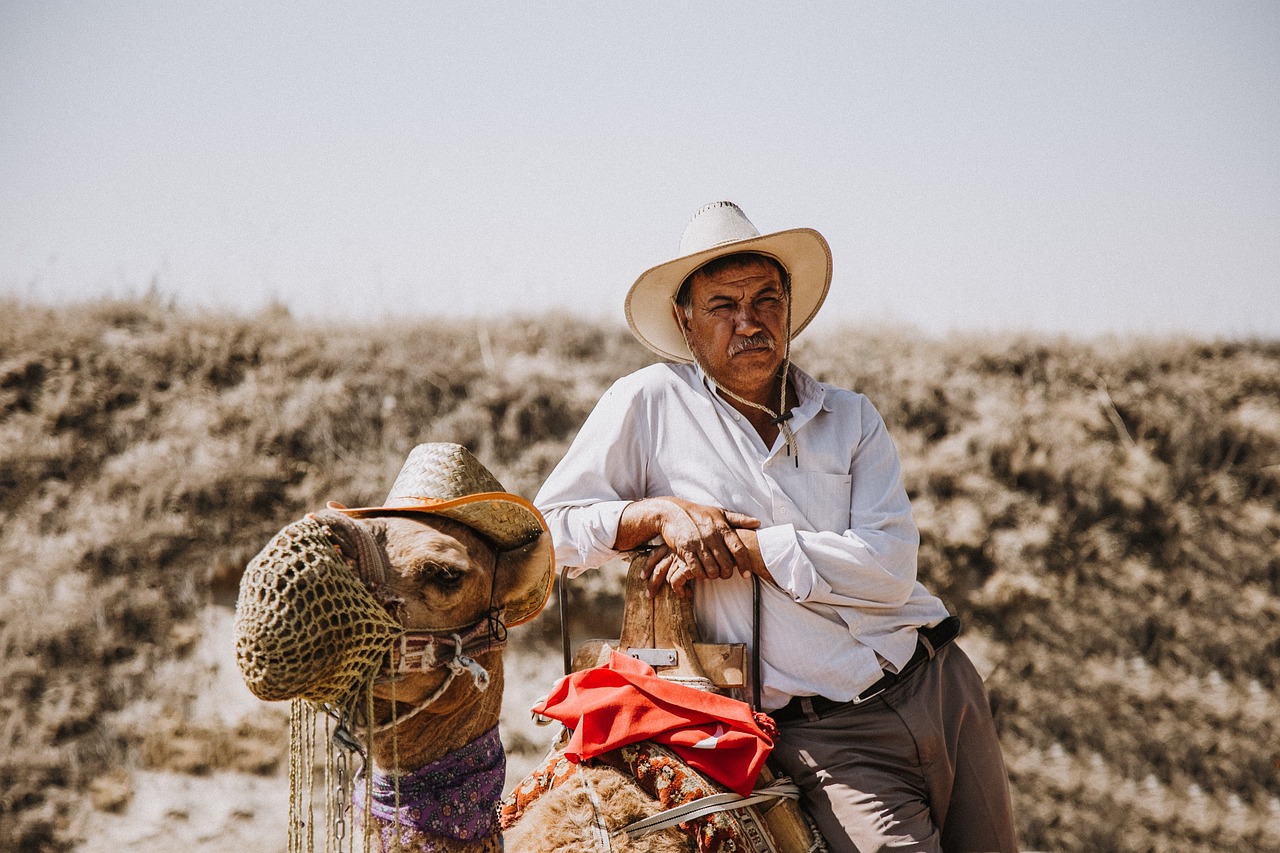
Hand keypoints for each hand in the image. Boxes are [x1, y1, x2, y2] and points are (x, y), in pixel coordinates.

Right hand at [623, 497, 758, 583]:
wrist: (671, 511)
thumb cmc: (698, 513)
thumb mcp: (719, 513)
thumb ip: (739, 519)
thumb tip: (757, 522)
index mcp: (722, 527)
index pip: (738, 549)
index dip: (745, 564)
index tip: (746, 575)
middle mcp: (712, 536)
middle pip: (726, 564)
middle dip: (727, 573)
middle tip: (725, 574)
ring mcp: (698, 544)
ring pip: (712, 569)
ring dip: (713, 575)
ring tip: (713, 573)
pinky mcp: (685, 550)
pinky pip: (696, 570)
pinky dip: (700, 574)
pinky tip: (701, 572)